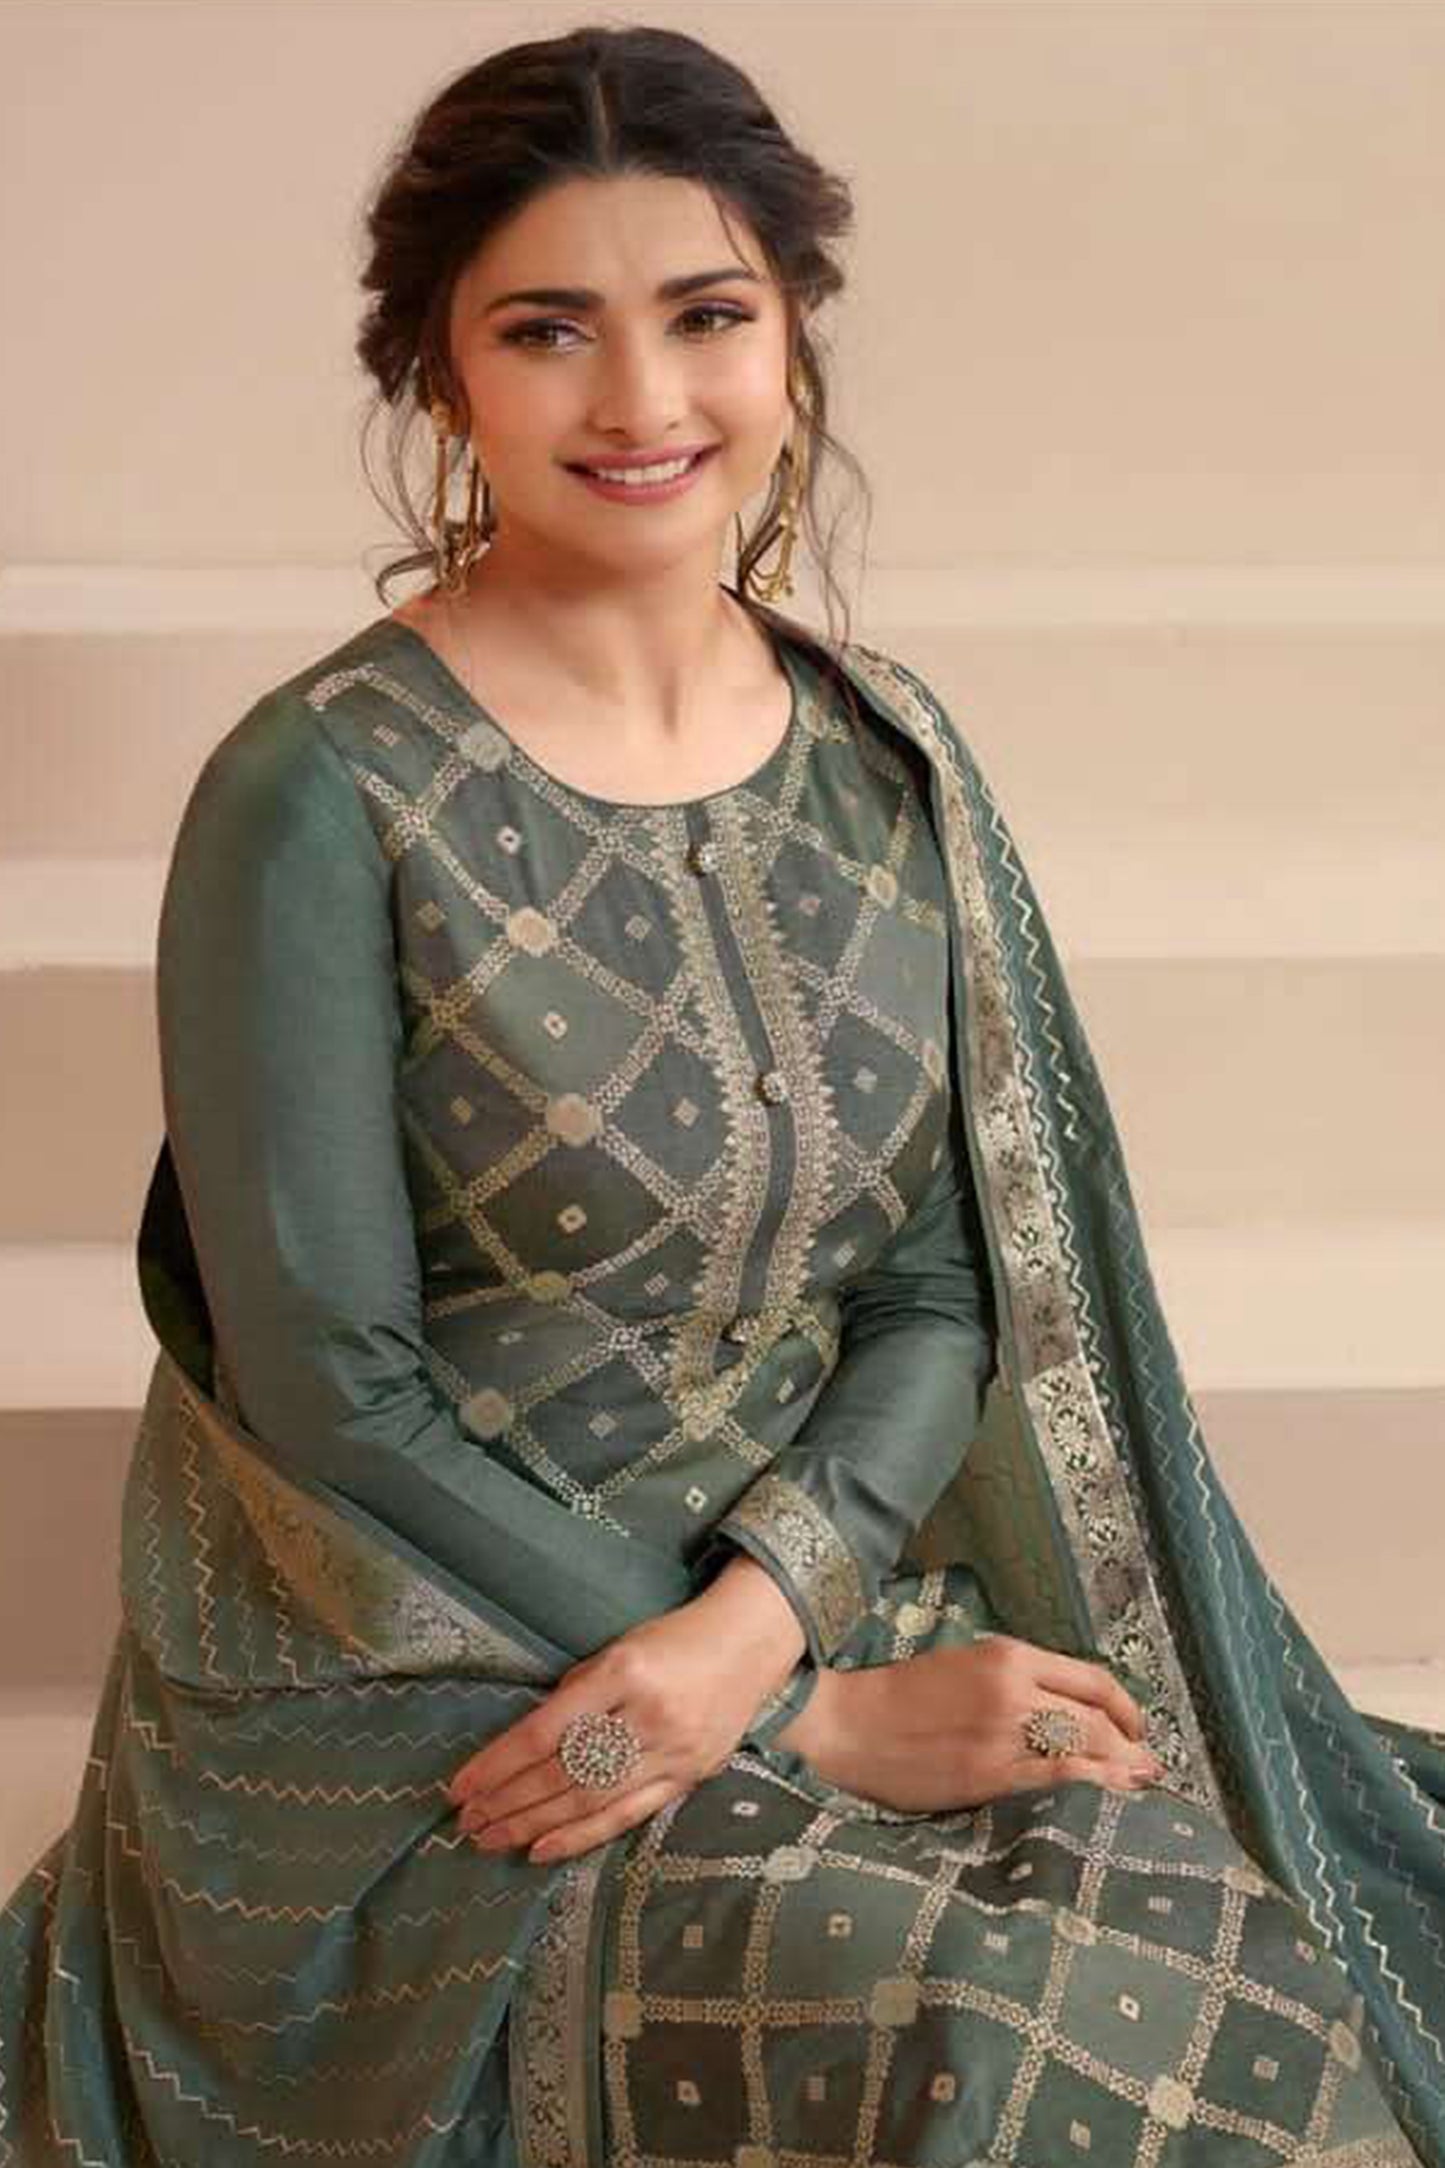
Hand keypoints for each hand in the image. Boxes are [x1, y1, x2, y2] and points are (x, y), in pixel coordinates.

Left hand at [445, 1561, 804, 1863]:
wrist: (748, 1645)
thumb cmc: (672, 1640)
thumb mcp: (618, 1648)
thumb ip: (576, 1693)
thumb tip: (524, 1746)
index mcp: (624, 1672)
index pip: (547, 1730)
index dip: (499, 1763)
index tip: (460, 1785)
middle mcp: (648, 1716)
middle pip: (564, 1772)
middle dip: (509, 1800)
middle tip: (466, 1821)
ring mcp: (672, 1753)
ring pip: (590, 1800)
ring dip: (533, 1824)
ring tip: (491, 1838)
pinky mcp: (688, 1778)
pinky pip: (627, 1816)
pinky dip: (581, 1837)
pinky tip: (541, 1850)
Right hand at [795, 1636, 1163, 1811]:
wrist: (850, 1724)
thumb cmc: (903, 1695)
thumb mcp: (965, 1666)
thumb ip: (1016, 1681)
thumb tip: (1068, 1711)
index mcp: (1007, 1656)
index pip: (1090, 1679)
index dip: (1126, 1706)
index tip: (1139, 1727)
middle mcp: (1014, 1690)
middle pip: (1096, 1719)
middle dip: (1131, 1745)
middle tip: (1151, 1767)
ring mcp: (1004, 1735)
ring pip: (1084, 1751)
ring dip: (1121, 1770)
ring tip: (1141, 1785)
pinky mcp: (989, 1776)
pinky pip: (1056, 1780)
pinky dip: (1091, 1789)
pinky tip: (1109, 1798)